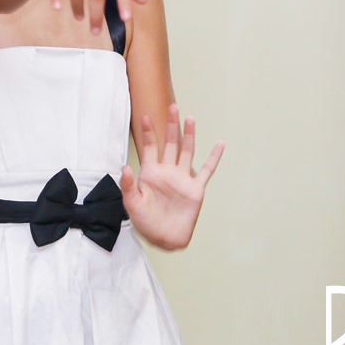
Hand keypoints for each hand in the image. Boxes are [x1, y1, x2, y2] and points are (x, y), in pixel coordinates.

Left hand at [119, 103, 224, 249]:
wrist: (163, 238)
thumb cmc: (145, 222)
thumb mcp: (132, 203)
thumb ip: (128, 185)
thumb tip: (125, 167)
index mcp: (151, 173)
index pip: (150, 147)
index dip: (148, 132)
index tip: (144, 116)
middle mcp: (167, 172)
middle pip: (170, 143)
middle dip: (171, 126)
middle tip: (172, 107)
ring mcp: (182, 179)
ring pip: (187, 151)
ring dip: (189, 135)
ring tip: (190, 118)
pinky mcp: (195, 189)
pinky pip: (206, 170)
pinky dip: (213, 157)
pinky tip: (219, 144)